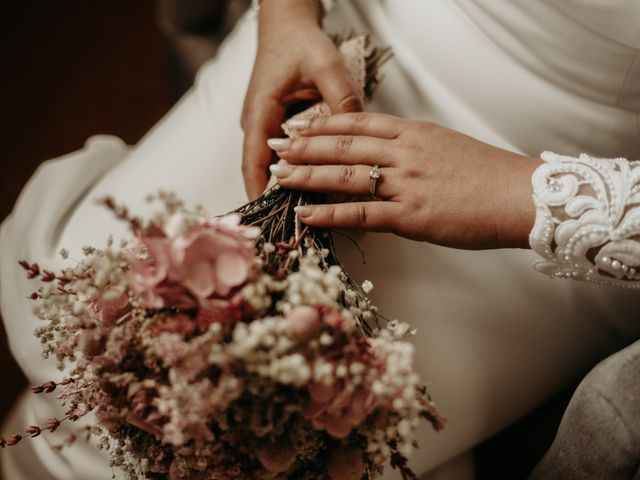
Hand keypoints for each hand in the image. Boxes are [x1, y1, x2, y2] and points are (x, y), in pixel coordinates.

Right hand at [241, 0, 362, 199]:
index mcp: (260, 112)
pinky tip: (310, 184)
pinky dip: (293, 170)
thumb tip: (357, 128)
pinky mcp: (274, 124)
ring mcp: (264, 125)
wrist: (286, 26)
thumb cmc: (300, 42)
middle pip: (260, 170)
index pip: (254, 161)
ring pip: (270, 164)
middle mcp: (257, 123)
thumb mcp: (325, 65)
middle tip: (293, 225)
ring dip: (284, 187)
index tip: (268, 218)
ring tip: (302, 212)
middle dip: (274, 197)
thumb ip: (341, 97)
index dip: (260, 192)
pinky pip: (280, 154)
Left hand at [267, 113, 541, 248]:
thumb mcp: (447, 147)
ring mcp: (406, 183)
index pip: (358, 122)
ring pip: (345, 176)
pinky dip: (329, 214)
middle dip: (305, 146)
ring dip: (308, 176)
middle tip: (276, 148)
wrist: (520, 196)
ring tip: (279, 177)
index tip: (299, 127)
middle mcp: (405, 152)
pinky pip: (361, 213)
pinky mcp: (411, 215)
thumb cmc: (488, 175)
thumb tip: (388, 157)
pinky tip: (306, 215)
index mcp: (414, 133)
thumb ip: (413, 149)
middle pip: (344, 145)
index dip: (323, 124)